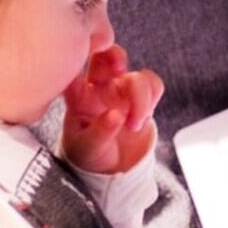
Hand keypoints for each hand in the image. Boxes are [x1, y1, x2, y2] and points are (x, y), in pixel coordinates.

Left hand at [62, 45, 163, 174]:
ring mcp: (122, 91)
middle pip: (107, 55)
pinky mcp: (142, 99)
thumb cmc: (89, 156)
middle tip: (118, 69)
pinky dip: (152, 98)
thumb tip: (116, 115)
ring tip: (133, 125)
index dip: (82, 57)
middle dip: (115, 56)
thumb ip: (100, 132)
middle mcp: (99, 88)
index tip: (92, 69)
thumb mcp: (87, 148)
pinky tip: (143, 118)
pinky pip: (153, 84)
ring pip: (135, 74)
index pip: (75, 68)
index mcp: (78, 95)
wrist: (110, 172)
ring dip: (139, 96)